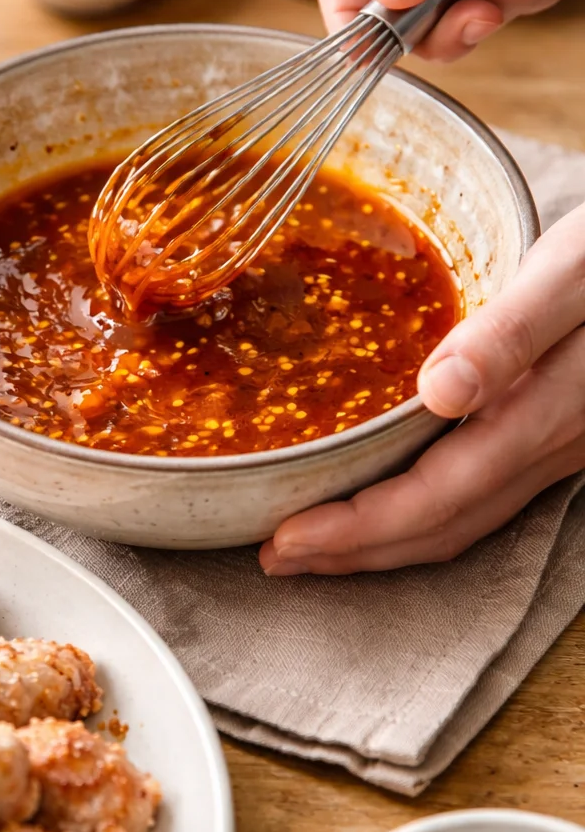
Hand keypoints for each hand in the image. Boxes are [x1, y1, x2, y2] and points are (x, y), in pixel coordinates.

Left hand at [260, 203, 584, 575]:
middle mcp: (552, 446)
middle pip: (443, 527)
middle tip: (276, 557)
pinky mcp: (559, 429)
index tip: (285, 539)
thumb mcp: (572, 274)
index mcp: (543, 414)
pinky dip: (424, 511)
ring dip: (387, 542)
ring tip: (317, 543)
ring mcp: (560, 446)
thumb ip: (510, 333)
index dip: (357, 530)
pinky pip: (482, 494)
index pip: (434, 497)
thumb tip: (439, 390)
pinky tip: (390, 493)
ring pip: (465, 519)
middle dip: (356, 553)